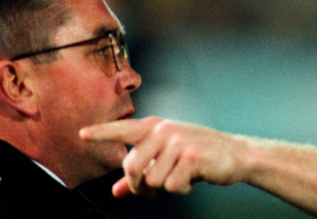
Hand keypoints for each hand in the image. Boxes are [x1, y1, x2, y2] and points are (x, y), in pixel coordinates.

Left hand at [80, 117, 247, 196]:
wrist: (236, 154)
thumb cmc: (198, 155)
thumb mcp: (167, 159)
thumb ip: (140, 173)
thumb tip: (116, 190)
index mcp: (155, 127)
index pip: (122, 129)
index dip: (101, 133)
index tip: (81, 134)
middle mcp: (164, 130)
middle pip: (132, 167)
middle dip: (140, 185)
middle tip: (153, 189)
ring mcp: (178, 142)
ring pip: (152, 180)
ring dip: (166, 186)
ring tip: (182, 175)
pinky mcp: (191, 156)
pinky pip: (171, 186)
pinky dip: (181, 189)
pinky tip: (193, 178)